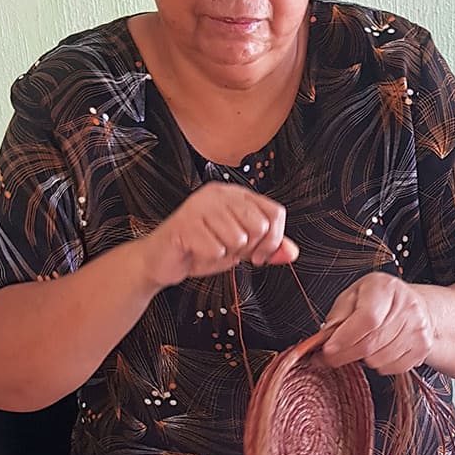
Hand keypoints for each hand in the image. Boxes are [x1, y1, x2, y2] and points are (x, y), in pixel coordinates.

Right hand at [139, 183, 298, 290]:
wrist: (162, 260)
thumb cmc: (200, 249)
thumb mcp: (240, 248)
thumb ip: (266, 248)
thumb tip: (292, 252)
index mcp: (235, 194)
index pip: (275, 213)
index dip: (274, 240)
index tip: (260, 254)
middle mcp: (218, 194)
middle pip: (259, 225)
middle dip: (248, 249)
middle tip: (229, 250)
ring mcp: (200, 206)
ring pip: (237, 238)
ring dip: (225, 253)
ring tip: (210, 247)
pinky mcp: (185, 223)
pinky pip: (215, 249)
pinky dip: (208, 258)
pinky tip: (197, 251)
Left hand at [320, 273, 435, 374]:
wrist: (413, 305)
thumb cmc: (378, 299)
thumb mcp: (352, 296)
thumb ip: (337, 316)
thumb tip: (324, 338)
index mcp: (385, 288)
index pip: (367, 319)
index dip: (345, 338)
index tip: (328, 349)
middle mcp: (406, 306)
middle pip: (371, 343)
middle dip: (345, 355)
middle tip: (331, 357)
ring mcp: (418, 328)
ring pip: (380, 360)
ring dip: (363, 360)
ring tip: (361, 346)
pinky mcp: (423, 347)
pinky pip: (392, 368)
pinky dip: (379, 365)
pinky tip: (378, 351)